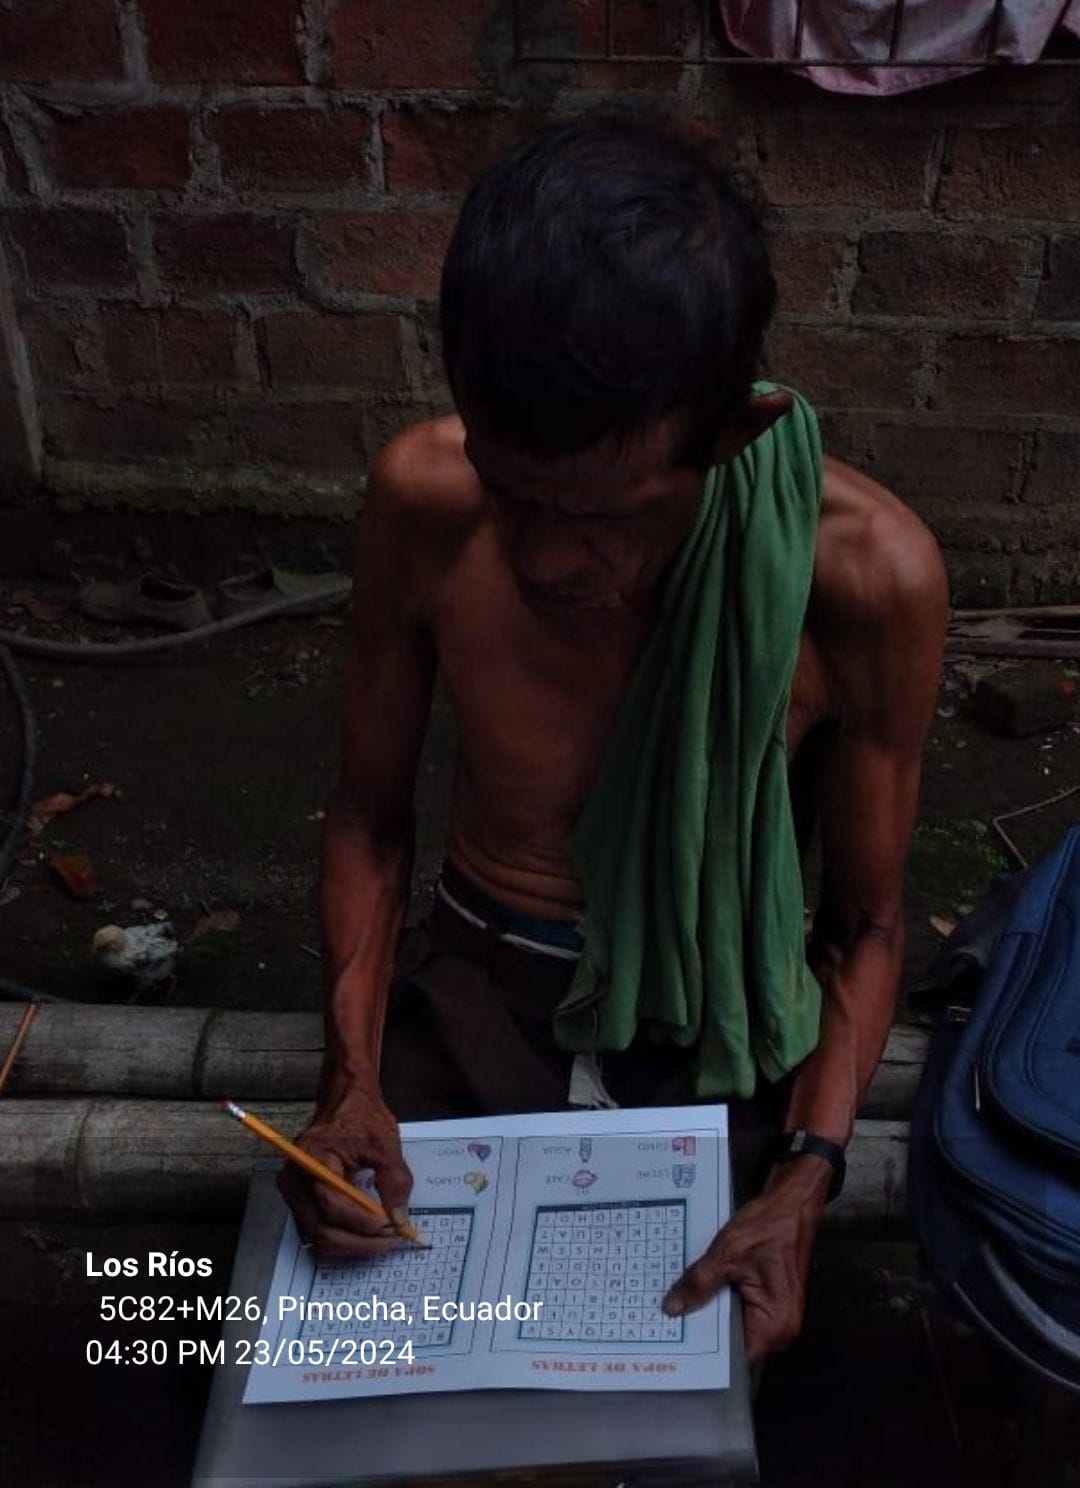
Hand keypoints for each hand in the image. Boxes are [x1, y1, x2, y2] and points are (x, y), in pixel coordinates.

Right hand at [278, 1076, 413, 1258]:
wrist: (343, 1102)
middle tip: (392, 1237)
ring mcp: (294, 1194)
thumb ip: (394, 1181)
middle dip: (361, 1241)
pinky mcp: (301, 1202)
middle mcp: (295, 1181)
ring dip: (353, 1245)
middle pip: (322, 1231)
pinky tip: (366, 1231)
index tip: (393, 1226)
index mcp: (312, 1159)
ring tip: (382, 1236)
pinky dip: (344, 1238)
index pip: (332, 1205)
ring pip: (319, 1238)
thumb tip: (398, 1219)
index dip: (363, 1222)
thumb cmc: (360, 1117)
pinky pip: (319, 1232)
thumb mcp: (385, 1142)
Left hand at [662, 1155, 829, 1362]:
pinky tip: (701, 1296)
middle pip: (735, 1345)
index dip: (706, 1352)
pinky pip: (743, 1314)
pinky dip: (723, 1306)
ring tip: (682, 1310)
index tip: (677, 1345)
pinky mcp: (772, 1304)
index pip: (736, 1358)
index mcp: (776, 1323)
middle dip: (705, 1333)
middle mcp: (782, 1329)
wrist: (791, 1205)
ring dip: (713, 1317)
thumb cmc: (768, 1227)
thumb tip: (673, 1308)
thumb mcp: (726, 1254)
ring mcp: (778, 1317)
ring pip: (737, 1328)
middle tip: (671, 1326)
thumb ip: (699, 1284)